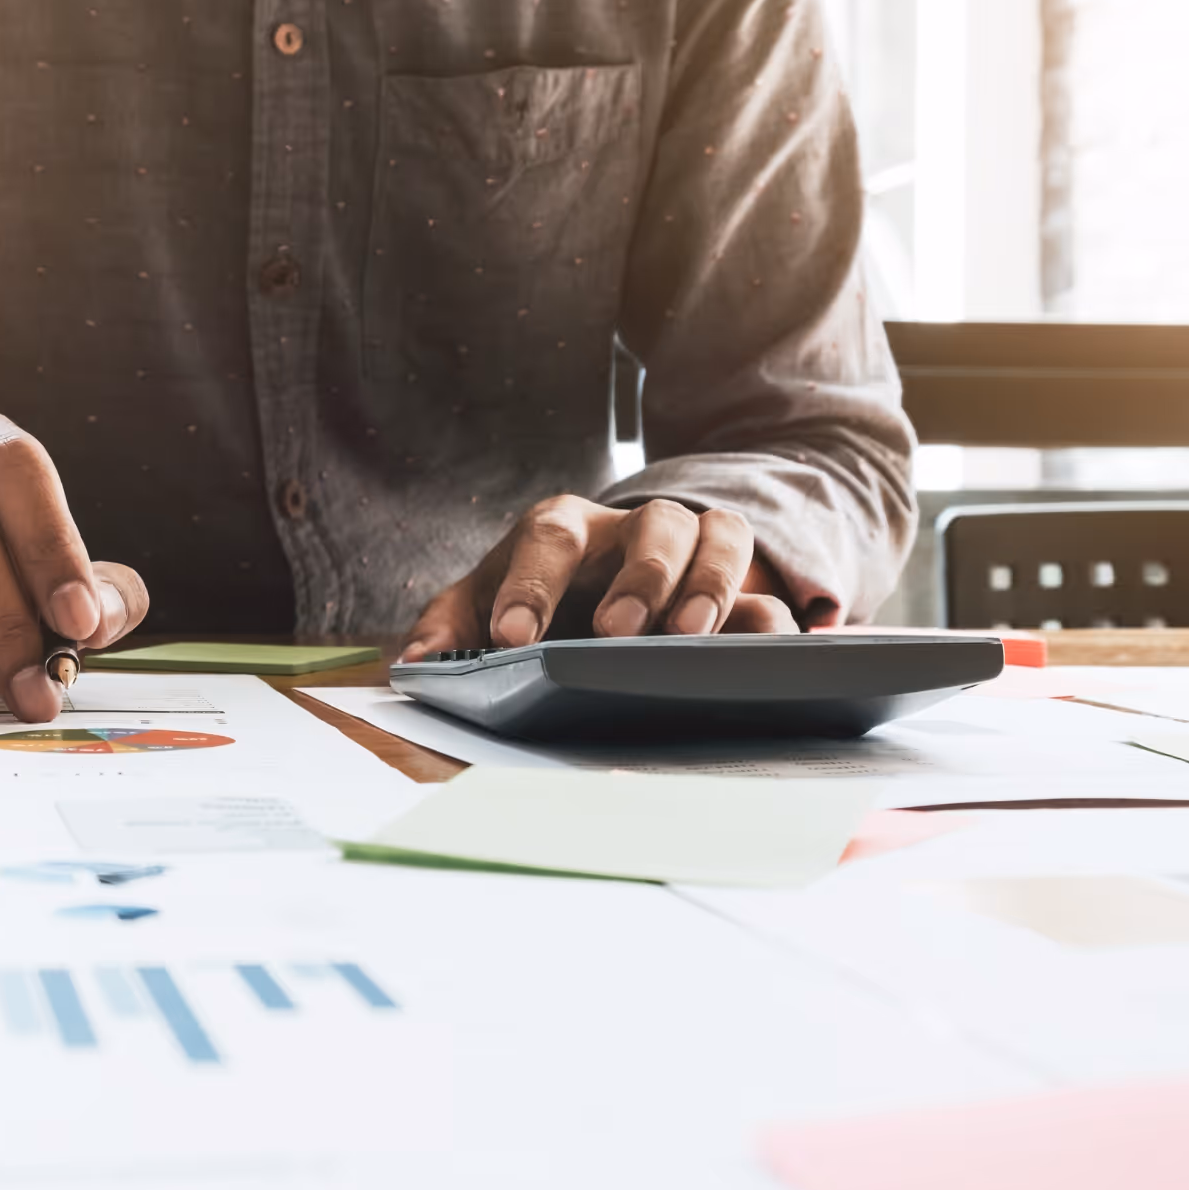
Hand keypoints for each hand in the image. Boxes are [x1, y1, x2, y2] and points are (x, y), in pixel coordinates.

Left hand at [402, 496, 795, 659]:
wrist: (602, 590)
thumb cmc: (538, 601)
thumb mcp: (483, 609)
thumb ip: (448, 631)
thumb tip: (416, 663)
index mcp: (562, 530)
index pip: (547, 538)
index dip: (530, 584)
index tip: (513, 637)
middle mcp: (632, 530)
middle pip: (649, 526)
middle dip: (637, 576)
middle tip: (616, 632)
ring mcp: (693, 553)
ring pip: (719, 537)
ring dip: (709, 583)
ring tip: (691, 637)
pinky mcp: (742, 591)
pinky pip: (768, 593)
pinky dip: (772, 617)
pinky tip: (769, 651)